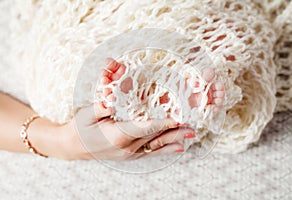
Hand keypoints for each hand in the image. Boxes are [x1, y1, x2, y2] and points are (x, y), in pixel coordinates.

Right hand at [59, 102, 195, 159]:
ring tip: (190, 135)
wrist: (75, 146)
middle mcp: (127, 147)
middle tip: (192, 125)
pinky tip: (178, 148)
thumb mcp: (86, 114)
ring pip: (156, 145)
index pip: (143, 127)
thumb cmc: (81, 128)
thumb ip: (99, 108)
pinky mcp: (131, 155)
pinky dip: (166, 150)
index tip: (177, 119)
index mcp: (117, 135)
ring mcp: (130, 153)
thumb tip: (109, 102)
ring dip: (174, 139)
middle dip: (174, 130)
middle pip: (154, 136)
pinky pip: (152, 152)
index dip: (161, 122)